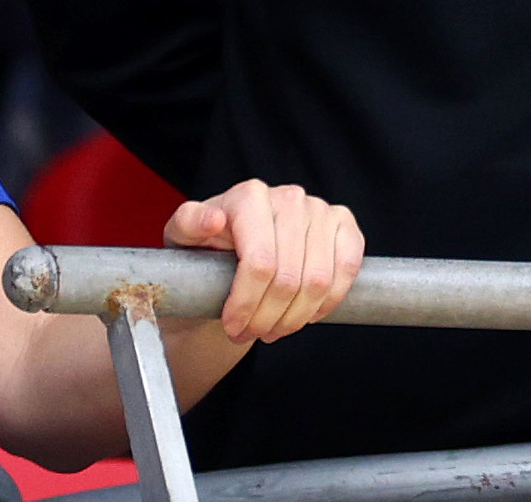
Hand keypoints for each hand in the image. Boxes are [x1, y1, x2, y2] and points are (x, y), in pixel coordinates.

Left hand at [163, 181, 364, 344]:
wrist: (234, 253)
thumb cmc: (205, 247)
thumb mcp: (183, 237)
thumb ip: (188, 224)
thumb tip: (214, 220)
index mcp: (250, 195)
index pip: (259, 262)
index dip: (246, 304)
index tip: (232, 326)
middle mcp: (289, 196)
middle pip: (288, 277)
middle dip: (267, 318)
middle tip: (250, 334)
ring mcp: (320, 209)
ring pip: (318, 280)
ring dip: (295, 317)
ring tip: (273, 329)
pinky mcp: (344, 224)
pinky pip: (347, 269)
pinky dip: (327, 301)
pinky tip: (305, 314)